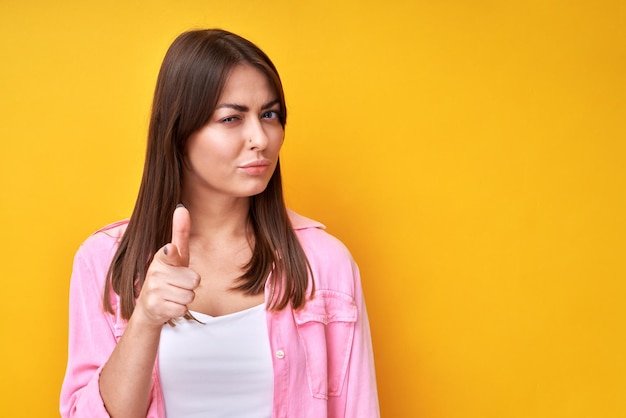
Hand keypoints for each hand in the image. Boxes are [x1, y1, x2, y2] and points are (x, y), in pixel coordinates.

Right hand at [134, 205, 199, 326]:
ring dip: (185, 297)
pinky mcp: (156, 307)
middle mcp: (155, 272)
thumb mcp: (176, 255)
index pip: (171, 253)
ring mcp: (154, 290)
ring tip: (173, 294)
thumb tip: (181, 208)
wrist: (149, 306)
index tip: (170, 250)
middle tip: (178, 284)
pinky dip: (180, 309)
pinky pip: (183, 308)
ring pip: (190, 295)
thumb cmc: (168, 276)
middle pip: (194, 280)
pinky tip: (169, 305)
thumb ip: (180, 232)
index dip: (172, 253)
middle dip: (190, 285)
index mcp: (161, 257)